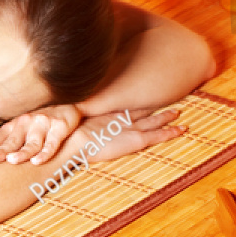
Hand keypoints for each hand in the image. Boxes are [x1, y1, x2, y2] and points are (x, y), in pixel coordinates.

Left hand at [0, 104, 83, 165]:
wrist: (70, 104)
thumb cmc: (42, 121)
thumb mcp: (24, 127)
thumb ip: (10, 139)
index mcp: (16, 124)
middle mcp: (27, 122)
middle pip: (13, 141)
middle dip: (2, 151)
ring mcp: (43, 124)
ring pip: (31, 143)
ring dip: (22, 153)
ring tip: (12, 160)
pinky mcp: (59, 128)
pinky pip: (52, 144)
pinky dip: (45, 153)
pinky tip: (38, 161)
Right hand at [61, 107, 186, 166]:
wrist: (72, 142)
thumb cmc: (66, 137)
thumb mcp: (68, 128)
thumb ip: (69, 125)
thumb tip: (53, 121)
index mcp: (104, 114)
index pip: (123, 106)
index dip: (133, 100)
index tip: (140, 94)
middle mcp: (119, 118)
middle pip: (140, 110)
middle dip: (151, 106)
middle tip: (161, 97)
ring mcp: (129, 127)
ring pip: (153, 121)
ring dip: (166, 117)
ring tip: (178, 112)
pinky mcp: (136, 139)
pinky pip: (158, 135)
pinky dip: (170, 132)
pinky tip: (182, 130)